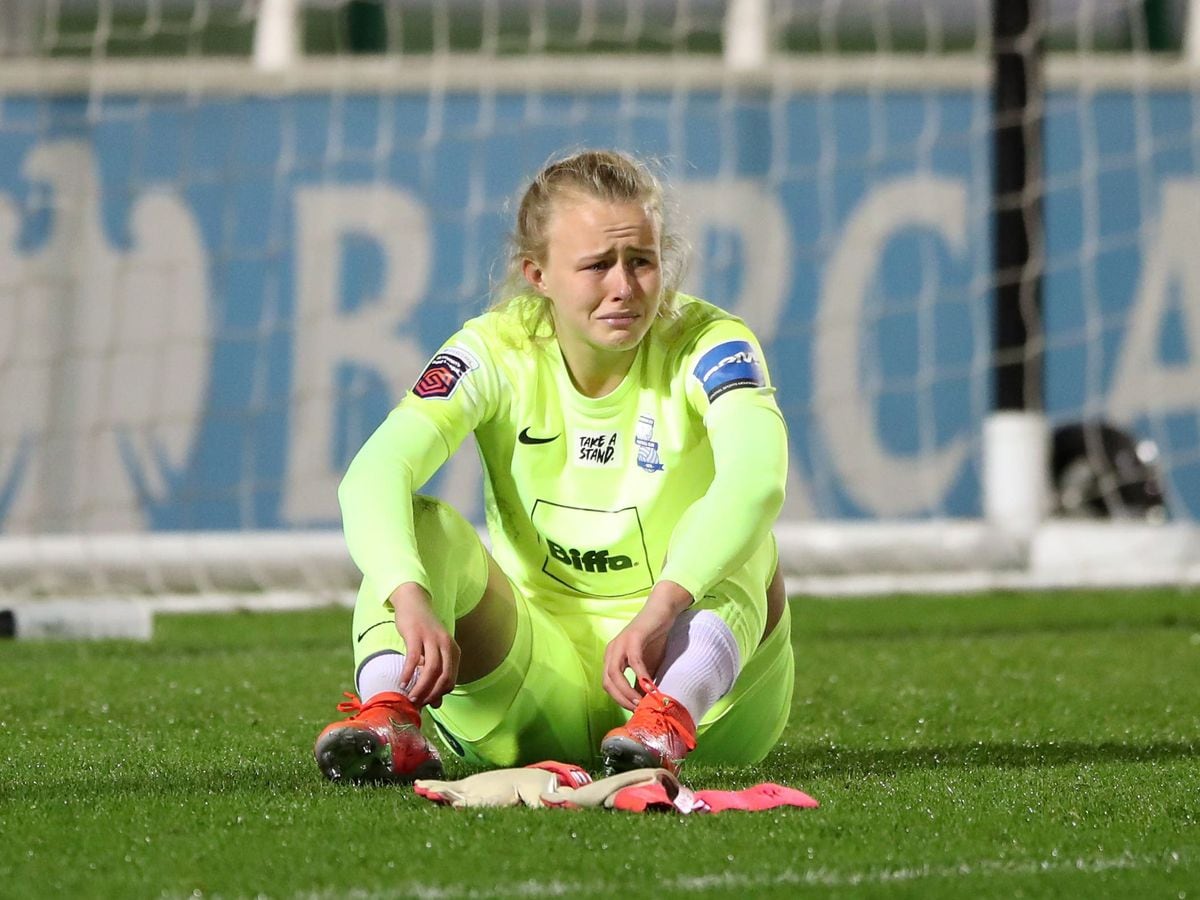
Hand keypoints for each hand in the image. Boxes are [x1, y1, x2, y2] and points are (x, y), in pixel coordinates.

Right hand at [390, 583, 459, 707]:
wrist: (413, 603)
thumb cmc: (422, 632)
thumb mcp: (432, 653)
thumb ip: (435, 677)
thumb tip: (437, 704)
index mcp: (453, 651)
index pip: (451, 681)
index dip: (438, 695)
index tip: (425, 703)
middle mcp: (446, 644)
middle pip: (443, 677)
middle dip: (431, 695)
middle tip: (417, 704)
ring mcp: (432, 638)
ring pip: (431, 670)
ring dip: (421, 687)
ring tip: (410, 697)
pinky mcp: (416, 634)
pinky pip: (414, 658)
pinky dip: (408, 673)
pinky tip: (402, 682)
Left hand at [602, 581, 692, 710]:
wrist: (663, 612)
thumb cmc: (655, 639)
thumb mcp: (647, 666)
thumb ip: (641, 682)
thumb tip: (643, 704)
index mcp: (611, 659)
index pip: (608, 686)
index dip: (619, 700)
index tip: (634, 711)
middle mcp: (611, 651)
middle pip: (607, 682)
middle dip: (621, 699)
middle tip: (637, 710)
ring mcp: (620, 643)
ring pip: (615, 673)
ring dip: (627, 691)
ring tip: (641, 702)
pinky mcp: (633, 637)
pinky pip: (633, 661)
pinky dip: (640, 675)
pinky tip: (649, 685)